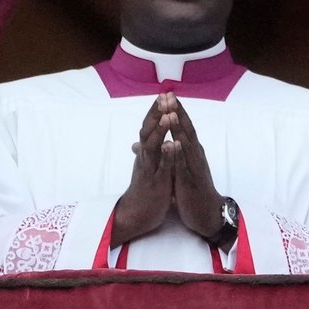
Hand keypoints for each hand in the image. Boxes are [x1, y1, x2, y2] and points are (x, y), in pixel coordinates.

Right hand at [111, 94, 176, 246]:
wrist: (136, 214)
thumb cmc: (144, 189)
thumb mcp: (146, 167)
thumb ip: (145, 153)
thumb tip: (138, 142)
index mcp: (146, 153)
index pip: (149, 127)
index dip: (156, 111)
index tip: (164, 94)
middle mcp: (145, 157)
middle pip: (148, 131)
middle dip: (156, 113)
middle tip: (164, 96)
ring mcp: (149, 169)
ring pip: (153, 146)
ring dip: (160, 130)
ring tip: (168, 115)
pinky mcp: (155, 183)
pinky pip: (161, 167)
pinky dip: (167, 155)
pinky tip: (172, 144)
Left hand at [163, 95, 228, 239]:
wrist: (206, 213)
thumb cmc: (192, 190)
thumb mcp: (179, 169)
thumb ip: (170, 155)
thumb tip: (157, 143)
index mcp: (191, 151)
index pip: (183, 127)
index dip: (175, 111)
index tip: (167, 95)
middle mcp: (195, 155)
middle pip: (186, 130)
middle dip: (177, 113)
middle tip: (170, 96)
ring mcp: (194, 167)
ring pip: (186, 144)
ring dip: (179, 129)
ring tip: (172, 113)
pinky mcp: (191, 180)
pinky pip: (184, 165)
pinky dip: (179, 153)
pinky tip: (175, 143)